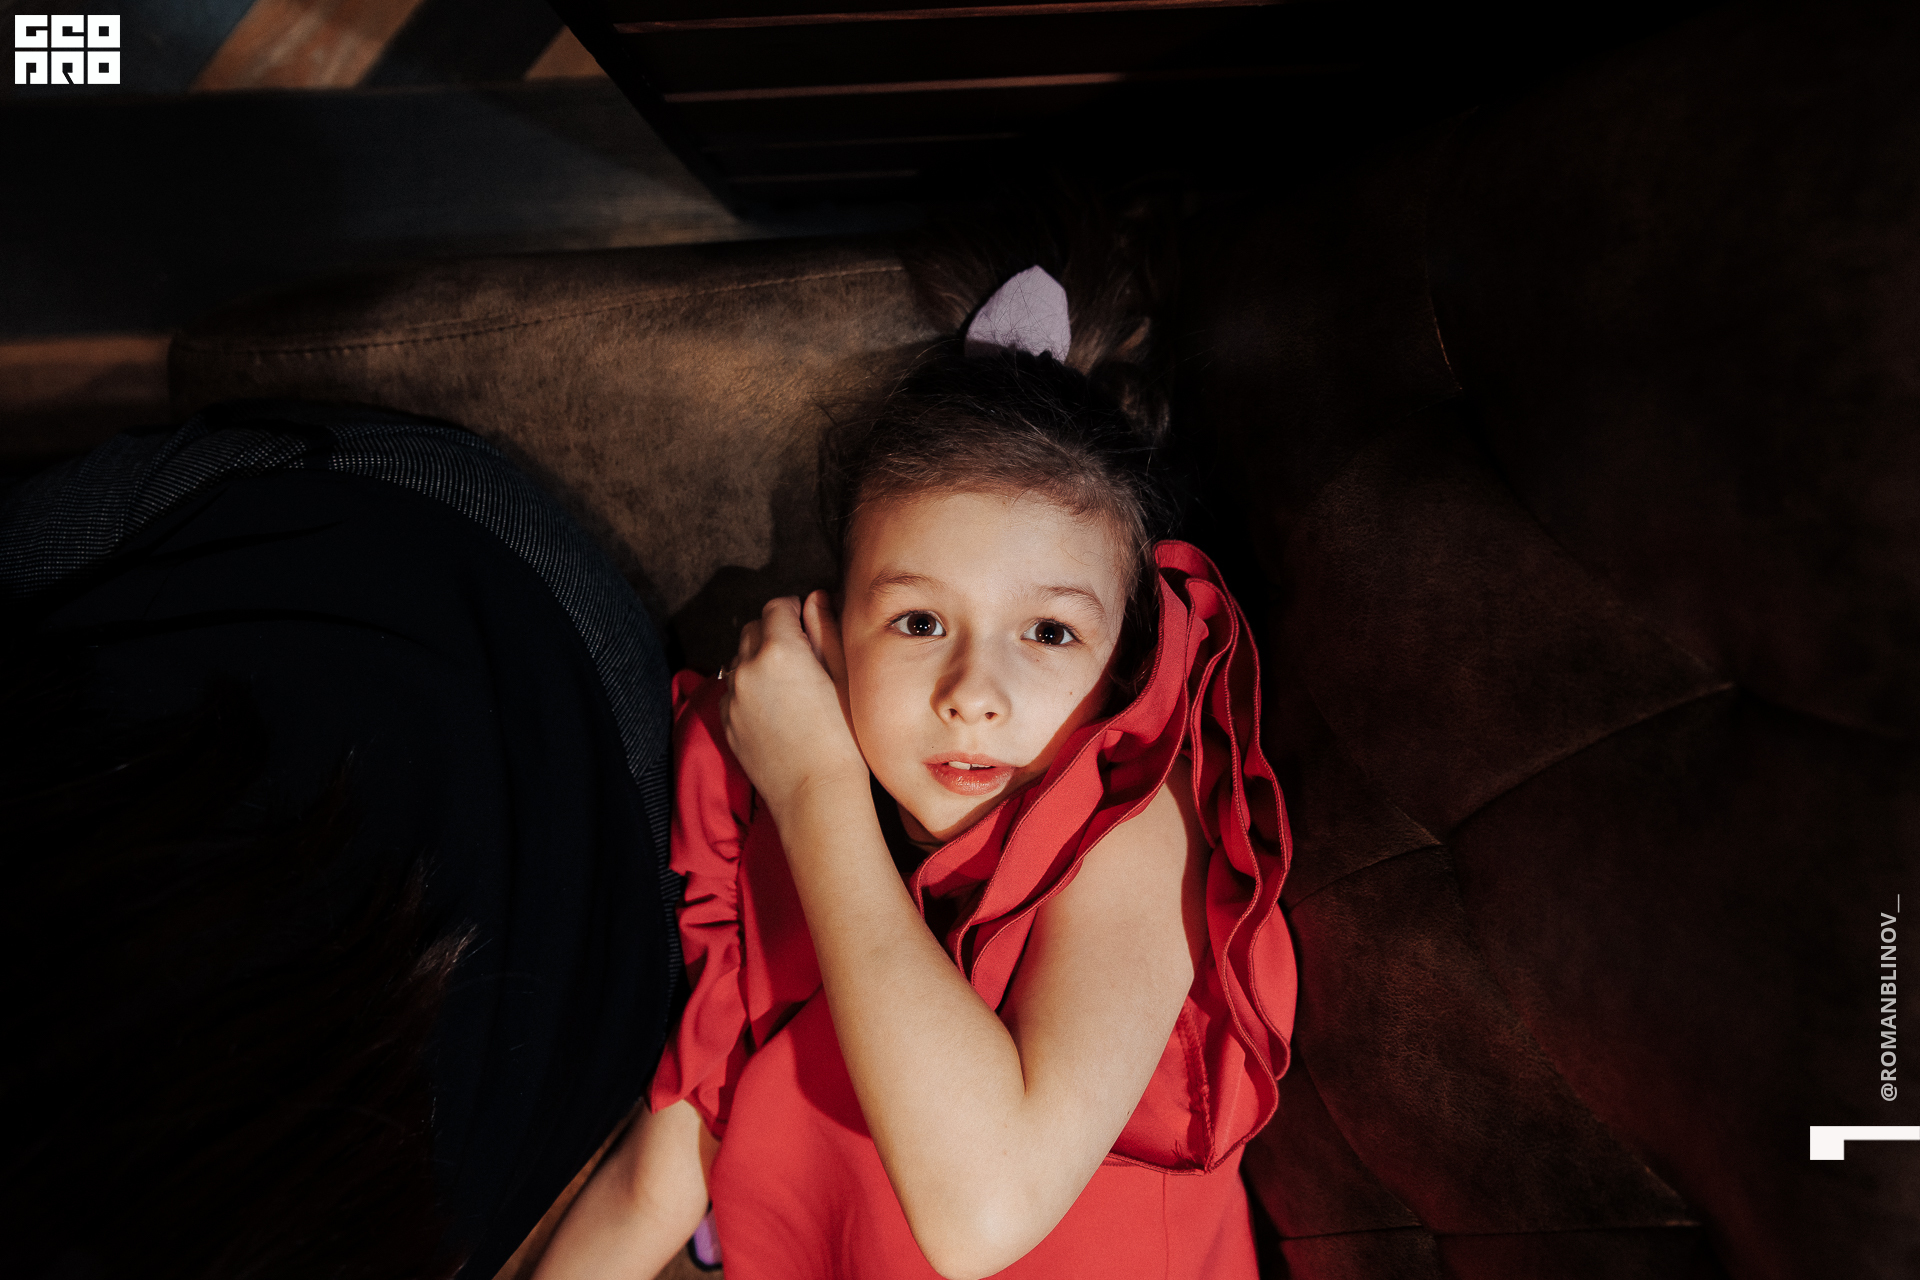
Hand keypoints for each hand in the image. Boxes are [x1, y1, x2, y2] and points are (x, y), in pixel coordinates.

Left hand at [721, 591, 868, 824]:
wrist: (816, 795)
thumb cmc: (843, 738)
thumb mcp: (844, 677)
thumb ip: (826, 631)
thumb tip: (814, 599)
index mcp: (780, 650)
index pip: (777, 606)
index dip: (796, 611)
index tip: (811, 626)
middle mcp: (748, 668)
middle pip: (754, 629)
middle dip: (775, 632)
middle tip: (804, 654)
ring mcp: (732, 697)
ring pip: (740, 659)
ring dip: (759, 660)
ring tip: (789, 684)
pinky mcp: (727, 722)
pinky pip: (732, 690)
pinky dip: (749, 688)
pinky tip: (775, 708)